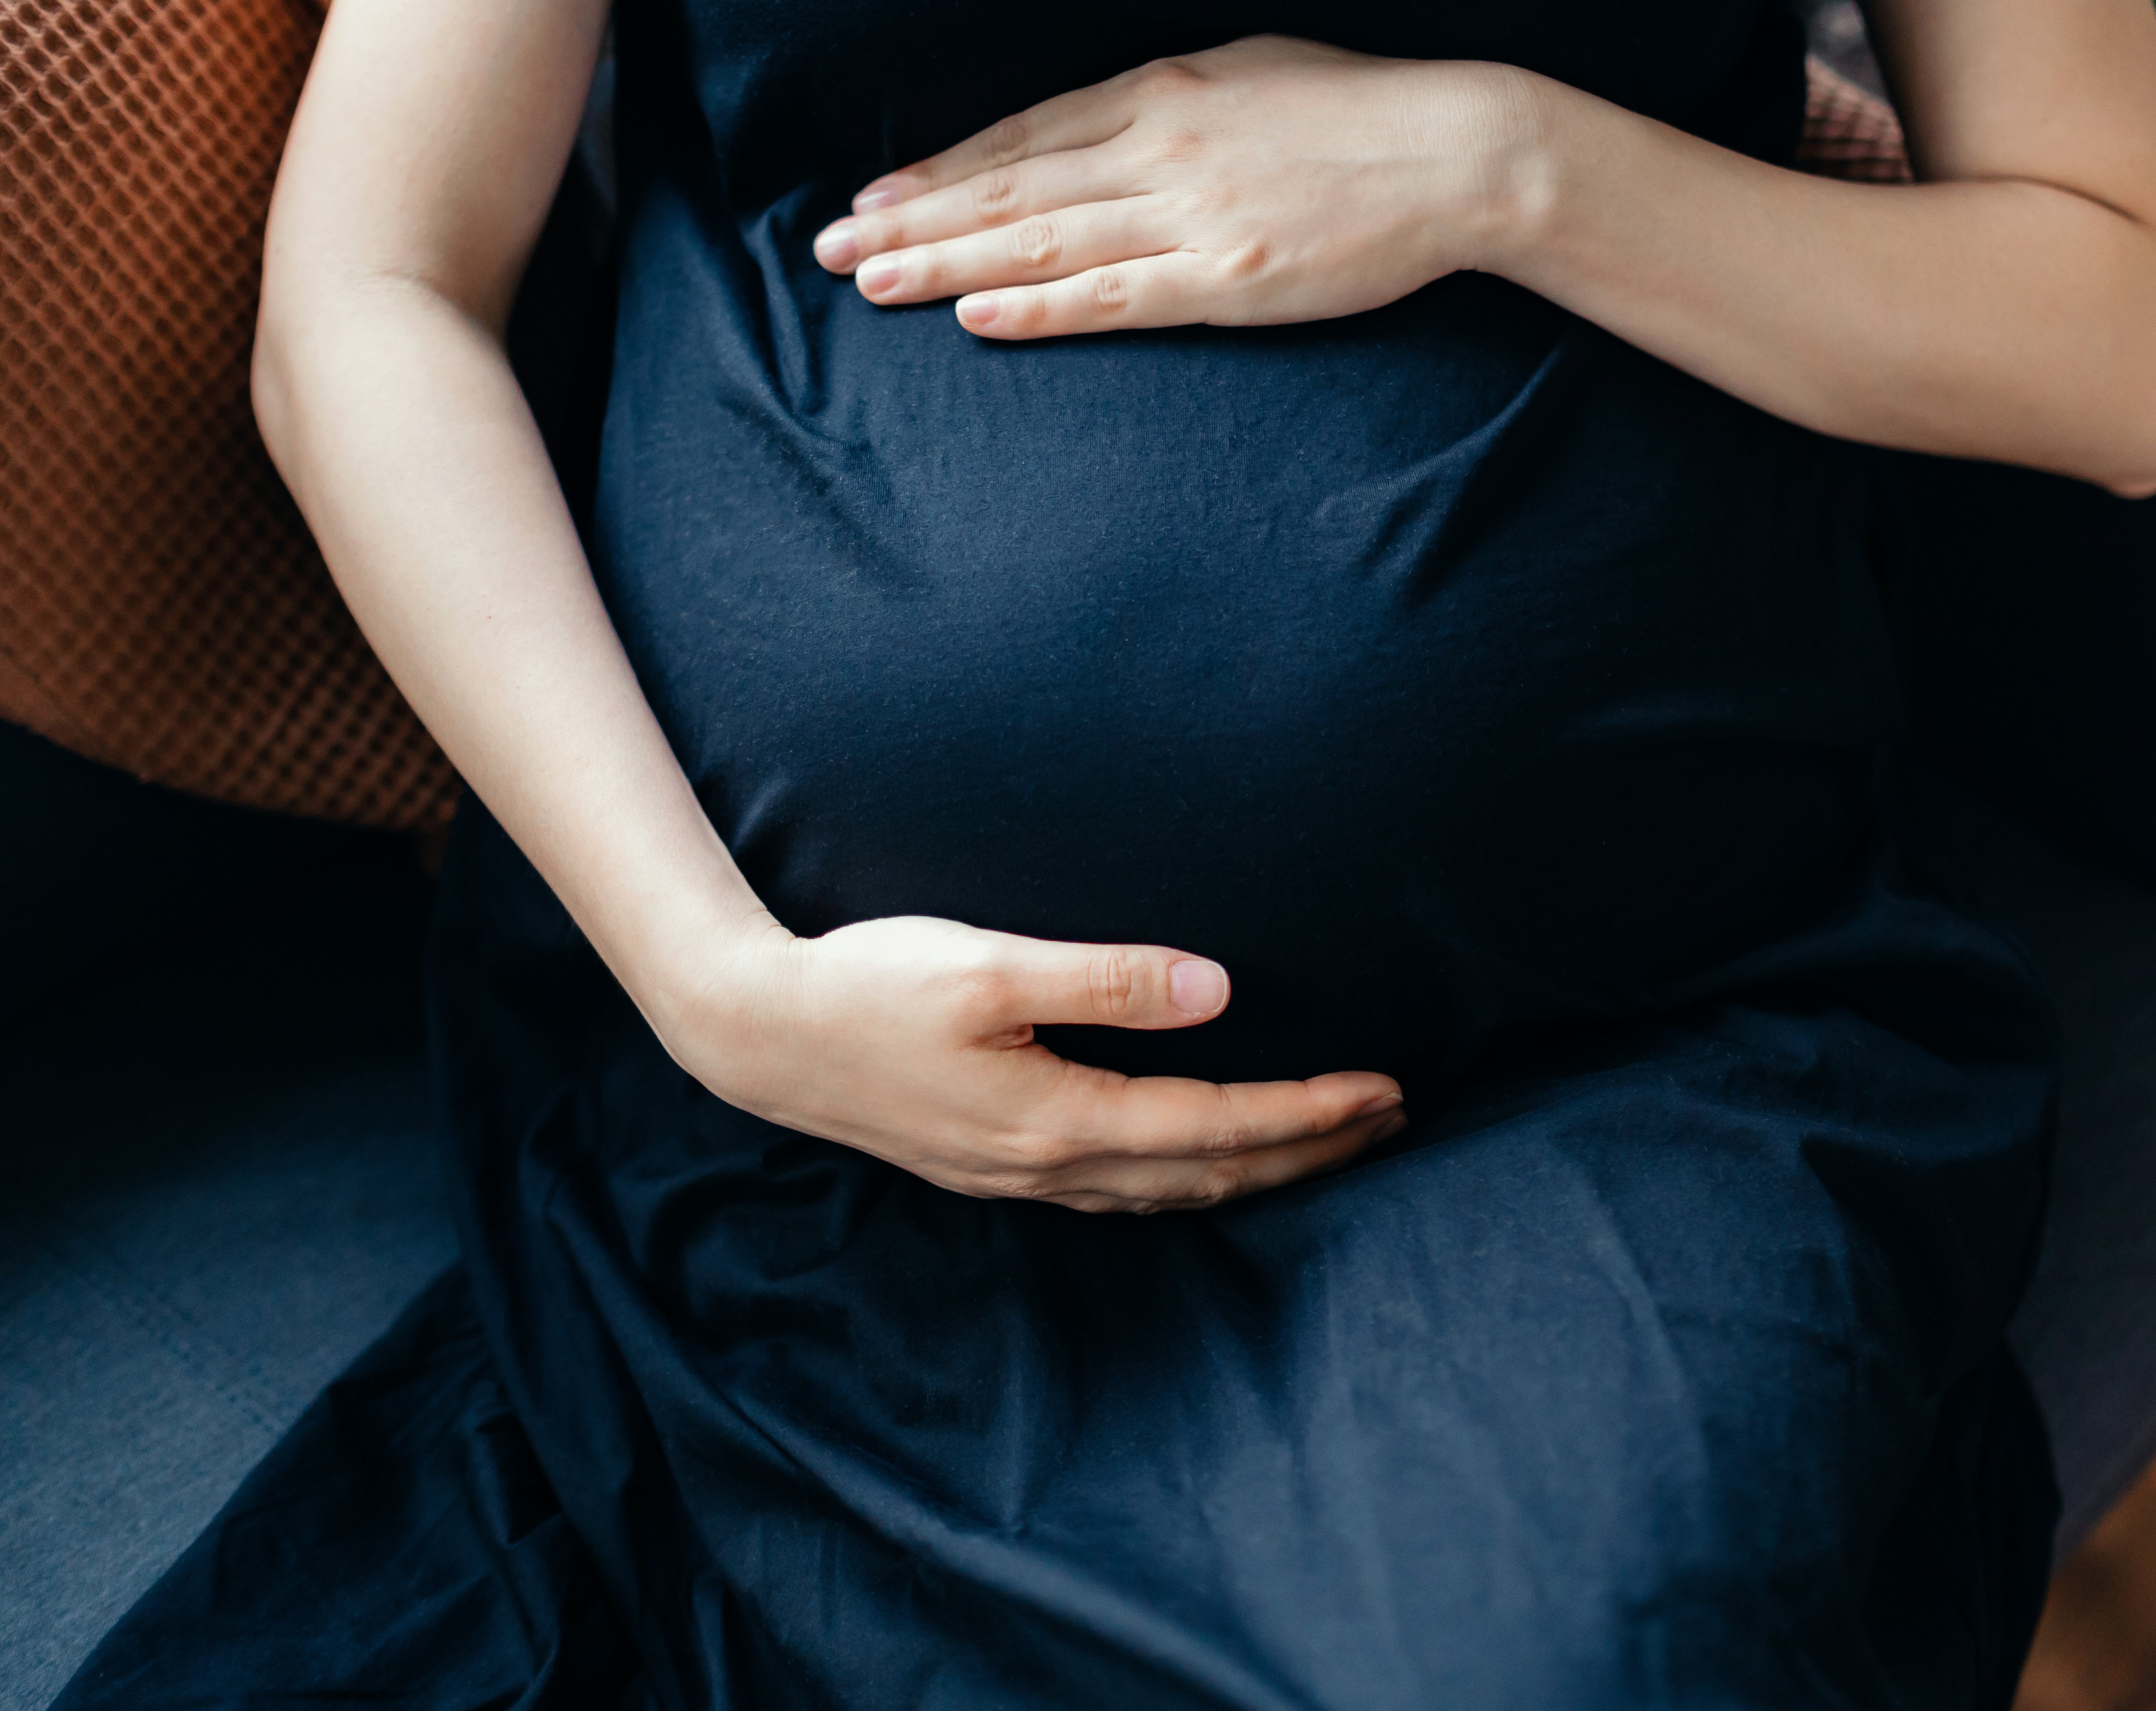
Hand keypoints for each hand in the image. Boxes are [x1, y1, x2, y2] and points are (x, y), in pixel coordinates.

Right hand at [656, 915, 1406, 1212]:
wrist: (763, 1036)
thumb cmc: (869, 986)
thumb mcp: (987, 966)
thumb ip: (1102, 979)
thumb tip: (1214, 988)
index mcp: (1060, 1119)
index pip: (1218, 1125)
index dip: (1310, 1112)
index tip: (1383, 1089)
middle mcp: (1051, 1166)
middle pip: (1213, 1171)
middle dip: (1312, 1149)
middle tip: (1393, 1116)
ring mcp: (1025, 1177)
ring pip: (1175, 1189)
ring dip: (1262, 1168)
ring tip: (1333, 1139)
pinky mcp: (1002, 1166)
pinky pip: (1130, 1189)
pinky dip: (1195, 1176)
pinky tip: (1215, 1158)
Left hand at [812, 35, 1544, 339]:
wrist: (1457, 150)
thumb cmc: (1361, 111)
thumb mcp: (1252, 70)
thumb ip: (1171, 96)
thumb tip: (1107, 119)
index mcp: (1164, 88)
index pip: (1023, 135)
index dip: (938, 168)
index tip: (872, 196)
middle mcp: (1160, 144)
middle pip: (1009, 186)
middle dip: (911, 219)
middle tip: (829, 248)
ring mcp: (1191, 211)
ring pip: (1042, 239)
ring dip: (946, 262)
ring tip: (870, 281)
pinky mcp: (1228, 274)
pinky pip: (1114, 294)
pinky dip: (1039, 304)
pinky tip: (974, 316)